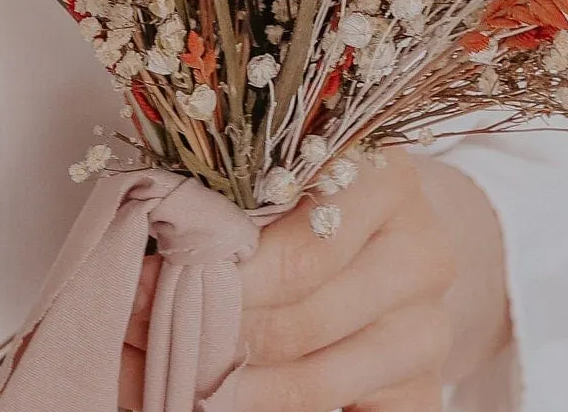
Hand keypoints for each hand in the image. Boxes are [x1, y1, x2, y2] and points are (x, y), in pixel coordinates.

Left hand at [115, 152, 508, 411]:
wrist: (388, 242)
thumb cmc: (308, 201)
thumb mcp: (275, 179)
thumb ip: (225, 208)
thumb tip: (137, 273)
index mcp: (385, 179)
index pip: (298, 253)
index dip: (214, 276)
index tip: (144, 286)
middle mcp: (422, 252)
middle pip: (300, 321)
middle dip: (209, 336)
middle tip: (138, 338)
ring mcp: (430, 326)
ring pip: (314, 383)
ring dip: (230, 390)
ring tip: (174, 382)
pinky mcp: (424, 387)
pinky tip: (231, 401)